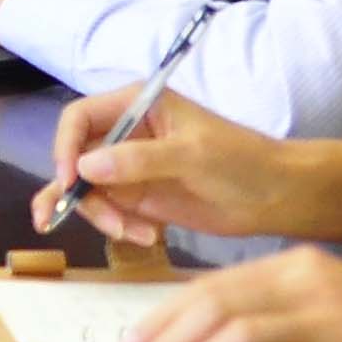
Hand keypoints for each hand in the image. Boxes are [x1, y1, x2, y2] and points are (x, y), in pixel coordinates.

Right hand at [46, 80, 294, 245]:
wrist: (276, 196)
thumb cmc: (241, 161)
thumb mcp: (191, 155)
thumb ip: (138, 160)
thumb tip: (83, 168)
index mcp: (136, 105)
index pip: (79, 118)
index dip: (65, 147)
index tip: (70, 181)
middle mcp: (125, 133)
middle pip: (75, 158)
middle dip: (79, 192)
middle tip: (96, 221)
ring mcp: (128, 167)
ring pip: (86, 189)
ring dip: (100, 215)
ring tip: (135, 233)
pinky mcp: (137, 197)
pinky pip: (107, 211)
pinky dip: (114, 226)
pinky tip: (143, 236)